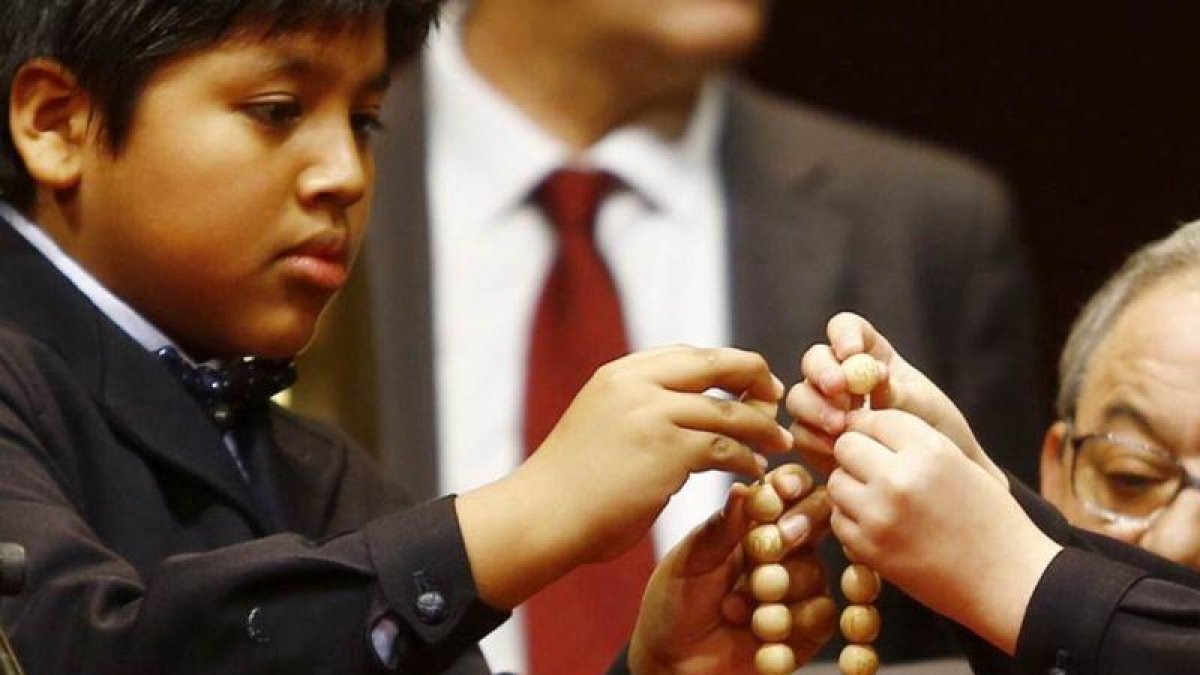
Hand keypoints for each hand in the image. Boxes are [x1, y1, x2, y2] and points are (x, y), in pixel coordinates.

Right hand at [526, 345, 793, 563]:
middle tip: (776, 398)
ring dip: (761, 428)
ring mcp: (654, 414)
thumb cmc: (572, 483)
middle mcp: (638, 383)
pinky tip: (754, 471)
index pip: (689, 355)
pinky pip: (725, 449)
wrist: (542, 516)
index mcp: (621, 372)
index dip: (727, 366)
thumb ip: (640, 406)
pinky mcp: (668, 450)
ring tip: (777, 443)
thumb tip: (690, 410)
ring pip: (729, 412)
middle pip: (717, 365)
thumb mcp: (602, 421)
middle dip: (755, 378)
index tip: (750, 382)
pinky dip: (747, 459)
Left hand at [628, 464, 834, 674]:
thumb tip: (744, 488)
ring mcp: (799, 586)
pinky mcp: (808, 627)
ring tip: (734, 608)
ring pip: (815, 572)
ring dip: (776, 590)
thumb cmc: (675, 601)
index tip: (780, 492)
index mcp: (755, 521)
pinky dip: (789, 624)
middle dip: (791, 534)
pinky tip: (757, 633)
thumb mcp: (691, 559)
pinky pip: (821, 614)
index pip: (789, 488)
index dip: (792, 485)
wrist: (673, 660)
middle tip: (762, 554)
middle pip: (817, 521)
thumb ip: (723, 527)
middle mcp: (784, 549)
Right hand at [786, 312, 1004, 485]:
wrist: (935, 482)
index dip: (843, 335)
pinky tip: (836, 452)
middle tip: (838, 390)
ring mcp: (825, 408)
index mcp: (870, 355)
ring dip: (815, 408)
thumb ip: (897, 391)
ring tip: (841, 427)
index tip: (853, 353)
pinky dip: (814, 440)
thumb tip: (872, 377)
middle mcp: (841, 377)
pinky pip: (800, 433)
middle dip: (822, 373)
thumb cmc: (936, 434)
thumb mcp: (925, 407)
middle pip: (814, 360)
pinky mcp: (816, 440)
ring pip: (799, 396)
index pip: (845, 328)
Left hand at [829, 409, 1059, 653]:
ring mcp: (880, 515)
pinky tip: (879, 525)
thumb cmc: (990, 519)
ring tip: (879, 499)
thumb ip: (915, 442)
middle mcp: (900, 478)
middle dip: (857, 454)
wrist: (1008, 581)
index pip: (874, 418)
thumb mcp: (960, 463)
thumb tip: (864, 422)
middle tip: (874, 470)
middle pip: (847, 446)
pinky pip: (838, 518)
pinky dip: (852, 519)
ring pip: (836, 481)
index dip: (874, 429)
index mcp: (929, 451)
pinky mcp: (869, 548)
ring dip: (851, 486)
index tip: (880, 442)